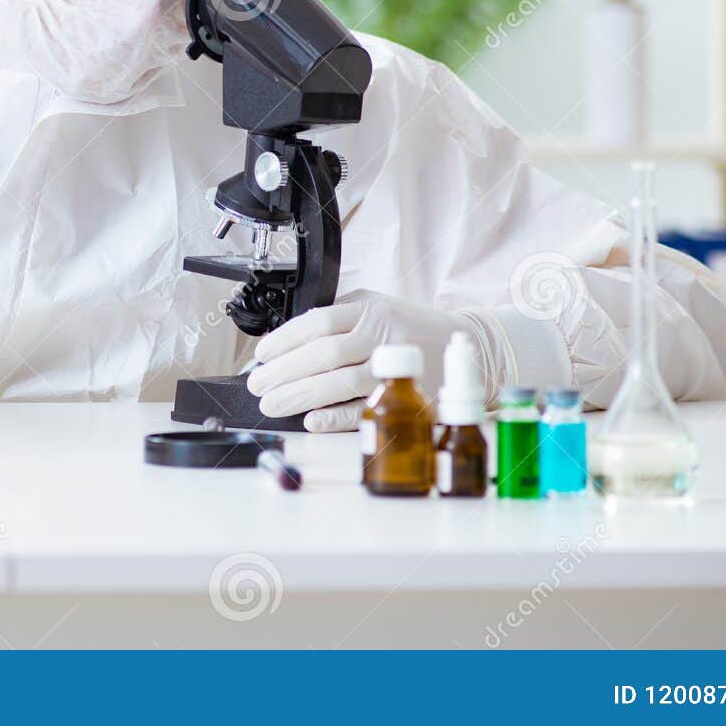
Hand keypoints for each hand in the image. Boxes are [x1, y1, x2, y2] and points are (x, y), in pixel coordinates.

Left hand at [246, 292, 470, 432]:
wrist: (467, 346)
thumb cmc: (410, 327)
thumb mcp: (377, 305)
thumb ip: (340, 315)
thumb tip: (291, 337)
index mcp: (370, 311)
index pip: (319, 322)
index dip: (285, 339)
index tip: (262, 354)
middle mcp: (382, 336)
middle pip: (325, 354)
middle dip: (284, 371)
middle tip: (258, 385)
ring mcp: (394, 368)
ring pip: (341, 383)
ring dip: (301, 395)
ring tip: (272, 403)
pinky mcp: (406, 399)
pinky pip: (365, 410)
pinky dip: (336, 417)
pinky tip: (311, 420)